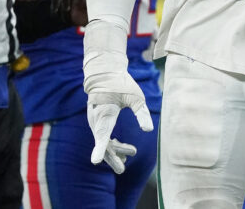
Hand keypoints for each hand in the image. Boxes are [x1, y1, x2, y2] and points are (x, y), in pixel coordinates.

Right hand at [83, 20, 153, 172]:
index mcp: (106, 113)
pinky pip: (104, 136)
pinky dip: (113, 144)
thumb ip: (142, 113)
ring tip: (133, 153)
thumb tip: (148, 130)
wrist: (105, 74)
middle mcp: (97, 120)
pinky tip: (124, 150)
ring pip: (104, 140)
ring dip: (116, 149)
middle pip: (103, 143)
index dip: (100, 149)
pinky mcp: (98, 121)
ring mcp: (96, 121)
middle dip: (112, 157)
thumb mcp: (135, 96)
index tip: (96, 162)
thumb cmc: (121, 84)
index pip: (102, 135)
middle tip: (122, 170)